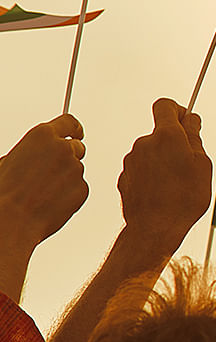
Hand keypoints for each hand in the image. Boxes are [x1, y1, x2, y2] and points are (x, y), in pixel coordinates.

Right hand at [0, 114, 87, 246]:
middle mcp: (63, 148)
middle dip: (68, 157)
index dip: (74, 128)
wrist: (12, 219)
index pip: (69, 122)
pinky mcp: (83, 188)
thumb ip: (33, 151)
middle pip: (76, 147)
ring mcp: (75, 169)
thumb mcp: (10, 159)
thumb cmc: (6, 191)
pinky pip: (79, 188)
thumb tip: (40, 152)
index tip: (77, 132)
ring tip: (42, 192)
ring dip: (66, 178)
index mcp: (43, 135)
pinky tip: (50, 202)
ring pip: (76, 170)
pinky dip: (70, 194)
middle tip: (52, 172)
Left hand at [117, 99, 212, 248]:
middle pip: (160, 131)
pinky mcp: (125, 176)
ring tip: (177, 184)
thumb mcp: (201, 165)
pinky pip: (141, 168)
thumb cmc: (183, 198)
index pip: (165, 105)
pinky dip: (152, 175)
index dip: (178, 111)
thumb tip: (191, 120)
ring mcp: (132, 160)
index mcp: (167, 135)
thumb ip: (194, 137)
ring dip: (163, 160)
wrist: (155, 228)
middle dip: (174, 142)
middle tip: (189, 163)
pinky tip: (162, 192)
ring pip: (151, 151)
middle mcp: (145, 143)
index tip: (187, 123)